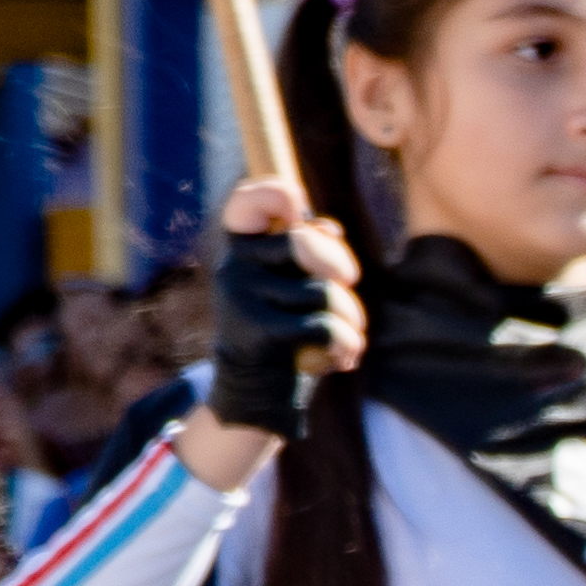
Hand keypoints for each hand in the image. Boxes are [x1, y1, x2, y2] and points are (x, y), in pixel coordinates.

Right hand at [209, 184, 367, 435]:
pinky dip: (346, 344)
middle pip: (305, 242)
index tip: (297, 210)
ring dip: (351, 318)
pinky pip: (324, 326)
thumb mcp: (293, 282)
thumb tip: (327, 228)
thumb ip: (309, 249)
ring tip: (344, 337)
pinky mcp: (255, 331)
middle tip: (348, 283)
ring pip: (324, 292)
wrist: (257, 390)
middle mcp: (234, 265)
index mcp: (243, 246)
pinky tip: (343, 358)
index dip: (274, 195)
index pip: (246, 202)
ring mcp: (240, 297)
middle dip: (341, 266)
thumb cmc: (286, 324)